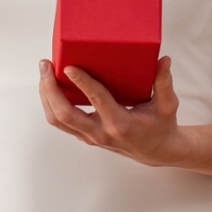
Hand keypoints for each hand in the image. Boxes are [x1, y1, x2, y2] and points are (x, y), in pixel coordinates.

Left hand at [37, 56, 192, 166]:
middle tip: (45, 65)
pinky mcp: (85, 136)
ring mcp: (90, 136)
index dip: (82, 83)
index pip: (97, 101)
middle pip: (64, 114)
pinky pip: (61, 122)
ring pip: (57, 120)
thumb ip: (164, 82)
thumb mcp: (168, 105)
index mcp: (121, 124)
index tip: (69, 67)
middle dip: (50, 89)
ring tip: (44, 72)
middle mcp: (101, 132)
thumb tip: (164, 59)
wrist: (155, 152)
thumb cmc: (161, 125)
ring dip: (46, 95)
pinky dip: (51, 103)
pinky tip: (50, 85)